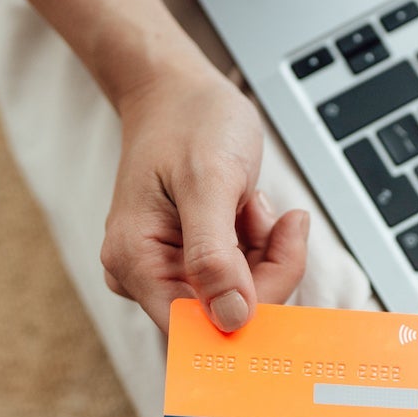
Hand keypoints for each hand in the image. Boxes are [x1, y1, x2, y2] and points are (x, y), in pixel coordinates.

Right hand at [100, 67, 309, 334]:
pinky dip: (258, 245)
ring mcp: (166, 268)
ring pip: (239, 296)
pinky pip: (239, 276)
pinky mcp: (188, 261)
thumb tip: (231, 320)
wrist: (176, 90)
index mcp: (135, 262)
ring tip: (253, 203)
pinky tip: (249, 208)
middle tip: (282, 220)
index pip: (198, 326)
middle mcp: (143, 275)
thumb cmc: (189, 122)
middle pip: (223, 314)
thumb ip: (216, 255)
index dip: (248, 308)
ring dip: (264, 253)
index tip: (282, 257)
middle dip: (265, 269)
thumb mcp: (210, 181)